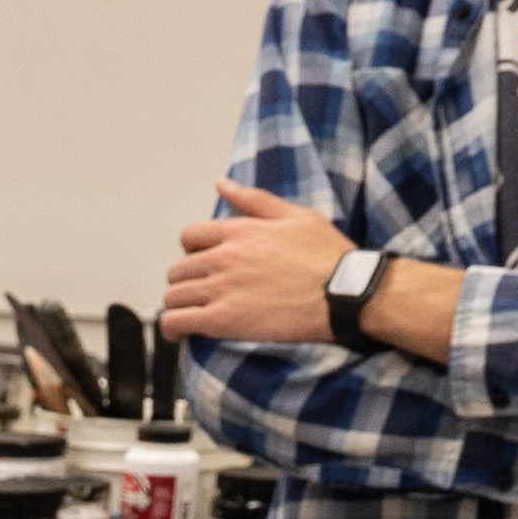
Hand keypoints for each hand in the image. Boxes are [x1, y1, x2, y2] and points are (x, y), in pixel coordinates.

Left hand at [161, 178, 355, 346]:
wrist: (345, 293)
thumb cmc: (328, 256)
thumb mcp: (297, 215)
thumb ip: (254, 200)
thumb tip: (222, 184)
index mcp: (240, 230)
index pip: (189, 236)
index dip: (191, 251)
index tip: (202, 263)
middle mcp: (224, 257)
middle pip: (177, 269)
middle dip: (185, 281)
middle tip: (199, 292)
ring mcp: (221, 289)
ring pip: (172, 296)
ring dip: (179, 305)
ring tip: (191, 314)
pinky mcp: (222, 320)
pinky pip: (175, 323)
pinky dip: (172, 329)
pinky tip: (181, 334)